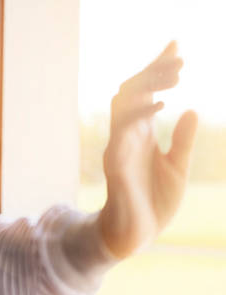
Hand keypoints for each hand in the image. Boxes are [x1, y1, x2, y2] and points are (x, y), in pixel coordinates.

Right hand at [99, 41, 197, 257]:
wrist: (137, 235)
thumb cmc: (154, 203)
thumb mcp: (177, 167)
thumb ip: (181, 140)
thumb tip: (191, 109)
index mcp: (140, 135)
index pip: (146, 94)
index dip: (158, 69)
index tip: (176, 46)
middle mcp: (126, 137)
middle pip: (131, 92)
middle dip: (154, 71)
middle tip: (181, 58)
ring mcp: (119, 149)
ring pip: (122, 106)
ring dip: (147, 86)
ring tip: (175, 74)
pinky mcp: (116, 165)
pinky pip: (122, 133)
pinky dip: (140, 116)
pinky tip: (162, 105)